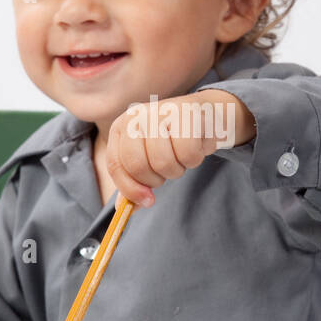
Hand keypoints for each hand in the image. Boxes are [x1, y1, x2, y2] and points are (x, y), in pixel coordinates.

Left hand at [105, 89, 254, 206]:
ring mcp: (160, 112)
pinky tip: (196, 145)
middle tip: (167, 170)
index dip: (130, 188)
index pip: (116, 164)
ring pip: (163, 163)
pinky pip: (188, 154)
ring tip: (182, 154)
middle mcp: (137, 116)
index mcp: (122, 127)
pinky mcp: (186, 113)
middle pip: (138, 166)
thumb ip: (133, 182)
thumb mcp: (147, 158)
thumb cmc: (172, 141)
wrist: (204, 116)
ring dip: (178, 169)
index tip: (147, 201)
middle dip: (156, 179)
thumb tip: (124, 208)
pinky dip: (194, 159)